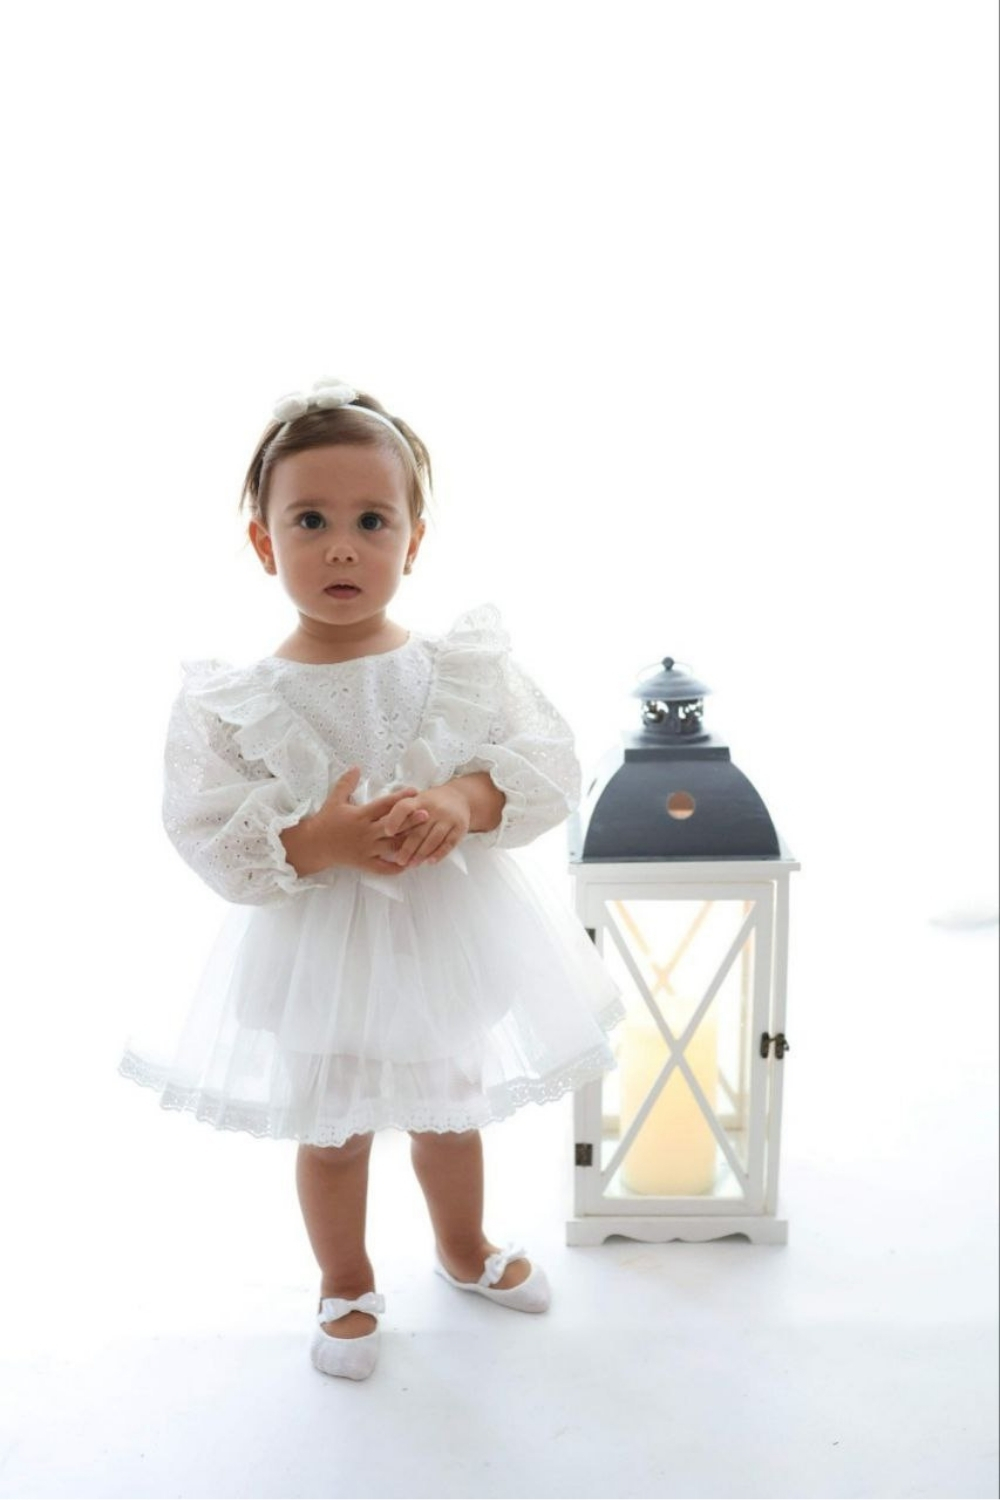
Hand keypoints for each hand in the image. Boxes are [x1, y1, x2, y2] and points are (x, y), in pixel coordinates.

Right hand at [285, 767, 429, 876]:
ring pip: (391, 846)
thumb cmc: (325, 821)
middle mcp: (366, 832)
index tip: (414, 791)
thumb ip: (346, 784)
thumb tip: (356, 767)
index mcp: (360, 815)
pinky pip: (383, 868)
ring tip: (423, 839)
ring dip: (408, 843)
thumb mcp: (334, 800)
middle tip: (426, 814)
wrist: (313, 846)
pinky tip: (409, 864)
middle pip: (392, 826)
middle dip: (410, 820)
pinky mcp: (364, 863)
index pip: (383, 804)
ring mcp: (366, 849)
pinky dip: (396, 868)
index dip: (399, 797)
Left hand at [375, 782, 472, 867]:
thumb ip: (401, 812)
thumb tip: (381, 830)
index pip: (404, 807)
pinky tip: (430, 861)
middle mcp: (434, 808)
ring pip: (433, 839)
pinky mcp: (460, 827)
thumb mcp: (416, 800)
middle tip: (399, 860)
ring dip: (421, 854)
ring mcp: (448, 818)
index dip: (395, 819)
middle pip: (419, 830)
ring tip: (412, 864)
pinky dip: (439, 854)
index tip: (387, 832)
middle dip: (408, 848)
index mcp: (419, 800)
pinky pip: (449, 843)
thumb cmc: (430, 803)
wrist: (460, 797)